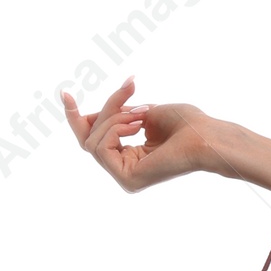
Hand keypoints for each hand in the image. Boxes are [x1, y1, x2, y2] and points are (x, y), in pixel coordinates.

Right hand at [61, 79, 227, 188]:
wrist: (205, 136)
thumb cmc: (186, 124)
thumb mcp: (142, 112)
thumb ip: (115, 114)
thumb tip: (85, 115)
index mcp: (130, 157)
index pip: (94, 139)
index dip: (77, 117)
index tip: (65, 94)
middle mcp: (125, 170)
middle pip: (88, 138)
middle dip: (104, 110)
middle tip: (127, 90)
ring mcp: (125, 178)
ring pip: (92, 140)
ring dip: (114, 116)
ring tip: (142, 112)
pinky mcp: (126, 180)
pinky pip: (100, 146)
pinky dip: (115, 128)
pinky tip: (137, 124)